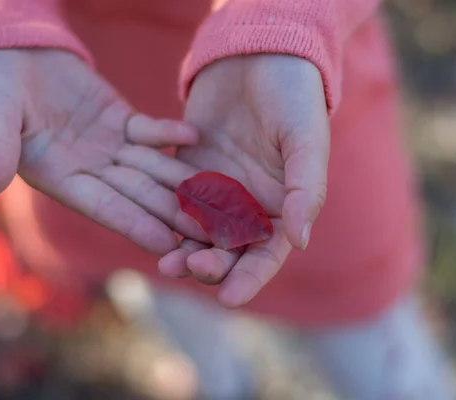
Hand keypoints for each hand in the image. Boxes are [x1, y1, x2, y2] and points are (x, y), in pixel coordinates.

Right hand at [0, 49, 205, 253]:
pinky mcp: (123, 122)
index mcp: (60, 178)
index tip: (167, 244)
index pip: (104, 207)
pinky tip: (196, 136)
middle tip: (209, 233)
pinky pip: (150, 131)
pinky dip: (170, 134)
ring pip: (152, 169)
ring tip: (216, 195)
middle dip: (172, 214)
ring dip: (182, 181)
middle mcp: (90, 170)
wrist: (14, 55)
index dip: (135, 224)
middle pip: (138, 195)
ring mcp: (110, 148)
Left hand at [151, 55, 330, 306]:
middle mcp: (249, 204)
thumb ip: (305, 191)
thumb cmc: (294, 96)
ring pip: (197, 230)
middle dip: (211, 264)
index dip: (249, 278)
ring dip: (183, 248)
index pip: (267, 254)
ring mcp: (217, 189)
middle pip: (229, 248)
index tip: (228, 298)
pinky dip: (165, 215)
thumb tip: (299, 242)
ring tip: (166, 262)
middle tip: (190, 268)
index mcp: (284, 206)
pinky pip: (175, 198)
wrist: (259, 52)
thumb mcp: (306, 141)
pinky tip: (150, 225)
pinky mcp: (189, 168)